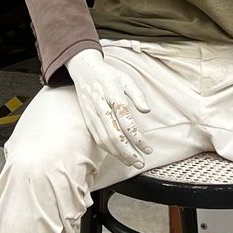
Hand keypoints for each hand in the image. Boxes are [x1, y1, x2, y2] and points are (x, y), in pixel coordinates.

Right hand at [66, 50, 153, 165]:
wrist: (84, 70)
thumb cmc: (109, 75)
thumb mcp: (127, 79)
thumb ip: (138, 95)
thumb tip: (147, 110)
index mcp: (113, 95)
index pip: (126, 121)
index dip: (138, 137)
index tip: (148, 149)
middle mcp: (101, 106)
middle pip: (115, 134)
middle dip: (129, 151)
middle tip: (141, 162)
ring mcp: (92, 113)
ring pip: (105, 139)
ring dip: (119, 154)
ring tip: (132, 162)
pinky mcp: (87, 119)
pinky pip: (97, 137)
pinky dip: (108, 149)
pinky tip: (118, 154)